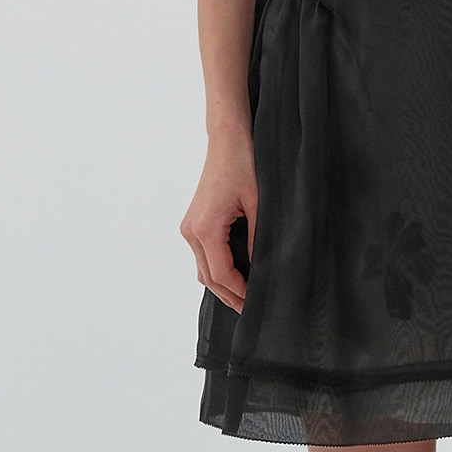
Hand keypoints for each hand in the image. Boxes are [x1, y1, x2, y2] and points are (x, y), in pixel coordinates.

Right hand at [180, 131, 257, 313]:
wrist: (227, 141)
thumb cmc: (243, 165)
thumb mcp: (258, 204)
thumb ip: (257, 239)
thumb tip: (262, 268)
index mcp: (205, 229)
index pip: (221, 275)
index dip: (240, 292)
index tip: (258, 302)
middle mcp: (191, 231)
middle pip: (208, 278)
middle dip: (230, 296)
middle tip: (252, 310)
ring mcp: (189, 227)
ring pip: (203, 270)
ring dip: (222, 285)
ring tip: (245, 297)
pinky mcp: (193, 223)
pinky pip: (203, 256)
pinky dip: (217, 270)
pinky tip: (236, 276)